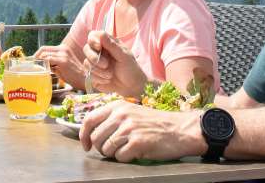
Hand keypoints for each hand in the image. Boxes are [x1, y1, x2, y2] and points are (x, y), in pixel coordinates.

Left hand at [32, 44, 86, 88]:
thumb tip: (42, 64)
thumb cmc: (74, 74)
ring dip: (39, 62)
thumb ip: (53, 62)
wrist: (86, 79)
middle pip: (43, 49)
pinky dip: (44, 64)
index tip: (33, 61)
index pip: (45, 48)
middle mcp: (63, 49)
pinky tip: (43, 70)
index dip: (37, 54)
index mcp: (63, 48)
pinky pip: (49, 60)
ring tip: (37, 69)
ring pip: (45, 55)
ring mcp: (63, 54)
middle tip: (32, 64)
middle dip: (35, 56)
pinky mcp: (63, 61)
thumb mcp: (63, 65)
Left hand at [79, 100, 202, 162]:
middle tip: (112, 150)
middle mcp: (121, 115)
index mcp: (117, 106)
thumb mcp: (131, 111)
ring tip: (125, 150)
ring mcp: (129, 129)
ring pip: (106, 149)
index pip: (89, 120)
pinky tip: (135, 153)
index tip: (86, 145)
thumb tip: (91, 131)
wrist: (180, 129)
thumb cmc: (155, 122)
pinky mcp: (138, 143)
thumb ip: (112, 117)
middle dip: (101, 148)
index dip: (83, 135)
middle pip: (95, 138)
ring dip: (113, 154)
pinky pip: (119, 157)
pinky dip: (125, 158)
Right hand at [83, 31, 146, 96]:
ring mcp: (94, 63)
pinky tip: (107, 80)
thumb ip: (112, 46)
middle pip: (86, 49)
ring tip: (110, 75)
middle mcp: (99, 52)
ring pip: (86, 63)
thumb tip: (101, 34)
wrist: (130, 86)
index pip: (93, 36)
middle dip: (94, 57)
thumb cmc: (130, 68)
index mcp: (107, 44)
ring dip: (99, 71)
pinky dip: (99, 78)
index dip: (93, 40)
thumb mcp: (124, 56)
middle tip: (105, 65)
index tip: (98, 47)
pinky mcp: (92, 74)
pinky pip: (89, 74)